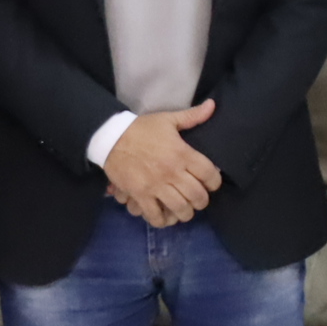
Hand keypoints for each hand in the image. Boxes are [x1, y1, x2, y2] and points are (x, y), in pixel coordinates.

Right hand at [104, 100, 222, 228]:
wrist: (111, 138)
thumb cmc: (142, 129)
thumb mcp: (168, 120)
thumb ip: (192, 116)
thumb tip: (213, 105)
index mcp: (182, 153)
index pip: (209, 174)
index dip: (215, 182)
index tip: (211, 183)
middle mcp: (172, 172)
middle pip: (197, 196)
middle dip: (202, 201)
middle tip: (198, 200)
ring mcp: (156, 185)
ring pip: (180, 208)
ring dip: (185, 213)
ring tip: (184, 210)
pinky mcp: (140, 195)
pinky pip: (155, 215)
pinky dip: (163, 220)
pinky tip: (165, 216)